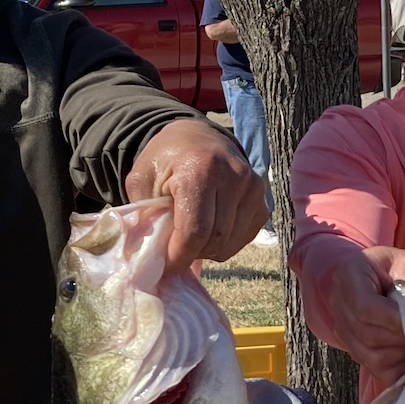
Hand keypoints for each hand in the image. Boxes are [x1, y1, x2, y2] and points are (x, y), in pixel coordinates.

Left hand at [125, 119, 266, 271]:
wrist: (196, 137)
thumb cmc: (165, 161)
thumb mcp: (141, 181)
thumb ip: (143, 216)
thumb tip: (147, 258)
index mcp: (200, 169)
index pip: (195, 231)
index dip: (179, 256)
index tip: (165, 266)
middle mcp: (233, 176)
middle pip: (214, 240)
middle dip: (191, 254)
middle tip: (173, 249)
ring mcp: (253, 188)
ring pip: (229, 244)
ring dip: (207, 250)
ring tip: (190, 235)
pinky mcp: (263, 201)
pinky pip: (243, 239)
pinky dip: (223, 244)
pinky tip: (209, 229)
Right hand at [325, 245, 404, 384]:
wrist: (397, 279)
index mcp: (349, 273)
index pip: (363, 306)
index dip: (392, 319)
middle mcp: (338, 302)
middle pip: (367, 333)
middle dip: (400, 336)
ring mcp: (343, 329)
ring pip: (370, 355)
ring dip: (401, 352)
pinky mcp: (354, 349)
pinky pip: (375, 368)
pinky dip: (398, 364)